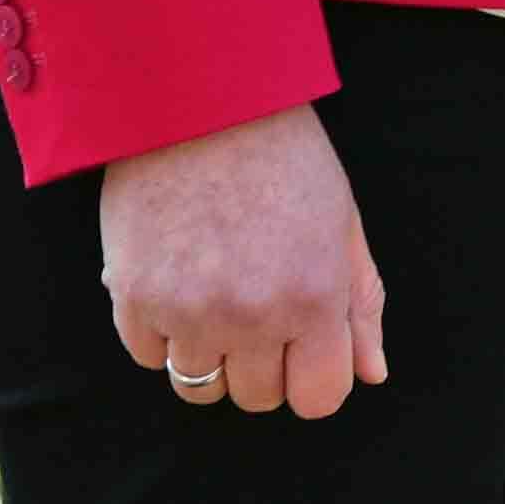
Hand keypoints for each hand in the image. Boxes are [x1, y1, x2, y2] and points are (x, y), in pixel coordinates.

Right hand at [99, 104, 388, 419]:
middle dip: (264, 362)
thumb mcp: (343, 223)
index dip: (314, 377)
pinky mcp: (132, 301)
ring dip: (211, 353)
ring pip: (200, 388)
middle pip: (258, 398)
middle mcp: (251, 316)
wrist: (201, 104)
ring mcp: (187, 313)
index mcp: (314, 297)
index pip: (318, 399)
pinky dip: (162, 332)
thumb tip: (372, 374)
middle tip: (260, 301)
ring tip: (217, 289)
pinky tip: (178, 277)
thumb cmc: (285, 157)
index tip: (306, 347)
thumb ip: (360, 304)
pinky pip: (149, 357)